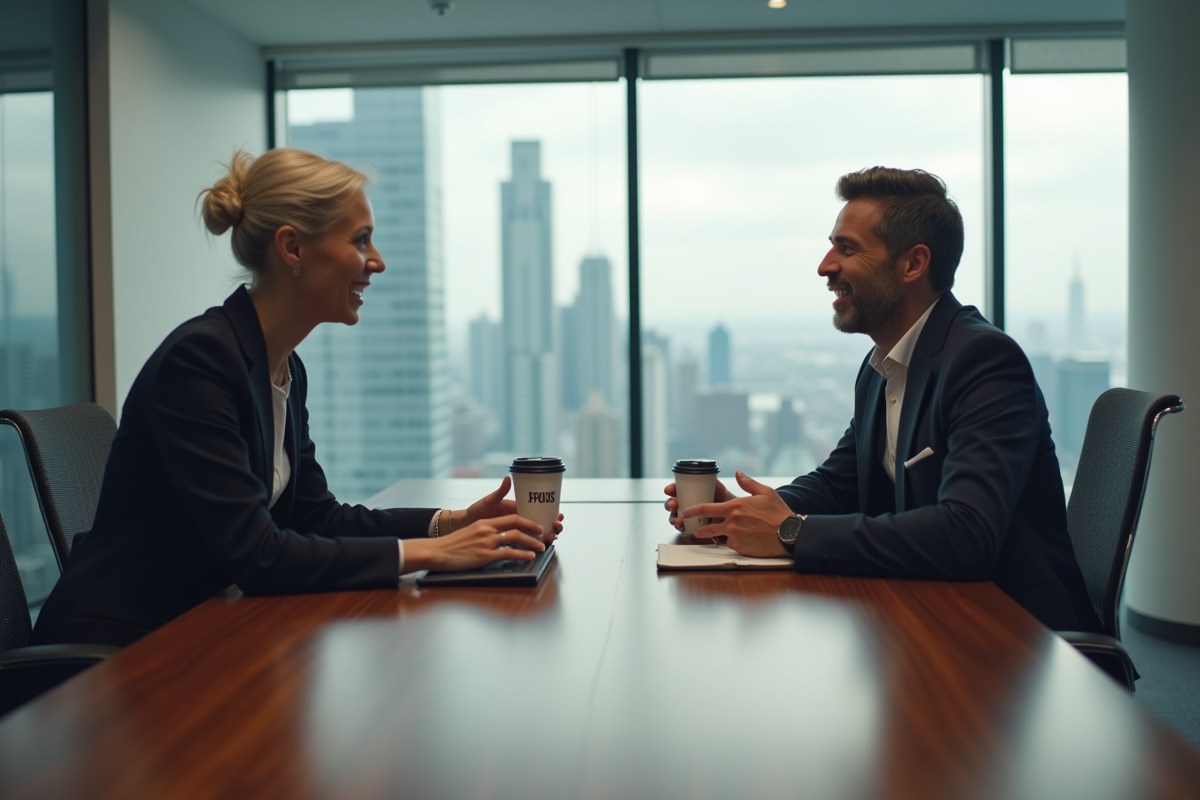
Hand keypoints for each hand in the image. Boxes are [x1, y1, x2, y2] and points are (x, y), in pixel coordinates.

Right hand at [405, 514, 546, 572]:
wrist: (437, 552)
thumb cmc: (452, 545)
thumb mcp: (471, 532)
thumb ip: (486, 531)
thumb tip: (499, 535)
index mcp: (485, 523)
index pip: (511, 517)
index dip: (527, 520)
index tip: (536, 525)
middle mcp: (487, 529)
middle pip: (516, 523)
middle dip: (533, 527)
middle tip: (543, 532)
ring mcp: (486, 542)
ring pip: (515, 537)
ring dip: (532, 542)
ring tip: (540, 546)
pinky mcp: (484, 555)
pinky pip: (508, 552)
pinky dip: (522, 554)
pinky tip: (529, 556)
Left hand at [460, 477, 564, 542]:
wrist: (465, 525)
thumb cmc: (476, 511)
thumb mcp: (489, 501)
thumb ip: (500, 492)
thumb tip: (508, 479)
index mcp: (517, 508)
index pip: (539, 509)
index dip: (551, 512)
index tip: (558, 514)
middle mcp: (519, 519)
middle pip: (542, 523)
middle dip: (553, 526)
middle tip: (557, 527)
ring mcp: (516, 531)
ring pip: (538, 535)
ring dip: (548, 536)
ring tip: (552, 537)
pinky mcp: (511, 541)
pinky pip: (527, 544)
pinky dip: (536, 545)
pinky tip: (541, 546)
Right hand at [663, 478, 731, 531]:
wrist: (729, 510)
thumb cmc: (721, 496)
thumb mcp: (715, 485)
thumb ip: (710, 480)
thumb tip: (706, 475)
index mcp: (687, 491)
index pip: (675, 489)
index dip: (670, 489)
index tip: (668, 490)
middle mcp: (684, 502)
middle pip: (671, 503)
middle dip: (670, 504)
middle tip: (673, 506)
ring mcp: (685, 514)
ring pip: (674, 515)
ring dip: (673, 518)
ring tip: (677, 521)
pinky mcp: (689, 525)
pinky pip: (681, 526)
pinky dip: (680, 527)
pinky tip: (682, 527)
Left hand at [681, 471, 792, 557]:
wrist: (790, 533)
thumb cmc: (778, 512)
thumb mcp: (765, 492)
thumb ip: (748, 483)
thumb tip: (738, 473)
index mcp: (734, 507)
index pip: (706, 508)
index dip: (693, 510)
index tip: (686, 512)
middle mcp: (731, 522)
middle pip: (706, 528)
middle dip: (699, 529)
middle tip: (695, 529)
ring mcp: (735, 537)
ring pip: (719, 537)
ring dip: (717, 537)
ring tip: (719, 536)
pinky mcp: (741, 549)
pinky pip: (732, 545)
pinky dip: (735, 543)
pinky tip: (744, 540)